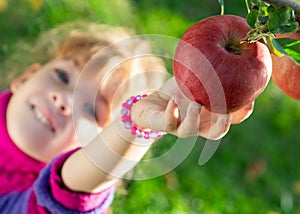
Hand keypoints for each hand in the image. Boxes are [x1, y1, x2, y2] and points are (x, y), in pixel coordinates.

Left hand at [131, 77, 253, 139]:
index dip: (243, 111)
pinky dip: (172, 112)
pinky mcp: (164, 124)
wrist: (156, 102)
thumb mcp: (199, 78)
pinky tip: (174, 100)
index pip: (233, 118)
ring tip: (195, 104)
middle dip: (223, 125)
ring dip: (194, 118)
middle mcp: (199, 124)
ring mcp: (181, 126)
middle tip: (226, 114)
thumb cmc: (182, 89)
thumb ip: (215, 69)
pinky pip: (168, 121)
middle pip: (215, 133)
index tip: (249, 98)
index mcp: (211, 115)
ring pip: (190, 130)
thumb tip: (236, 46)